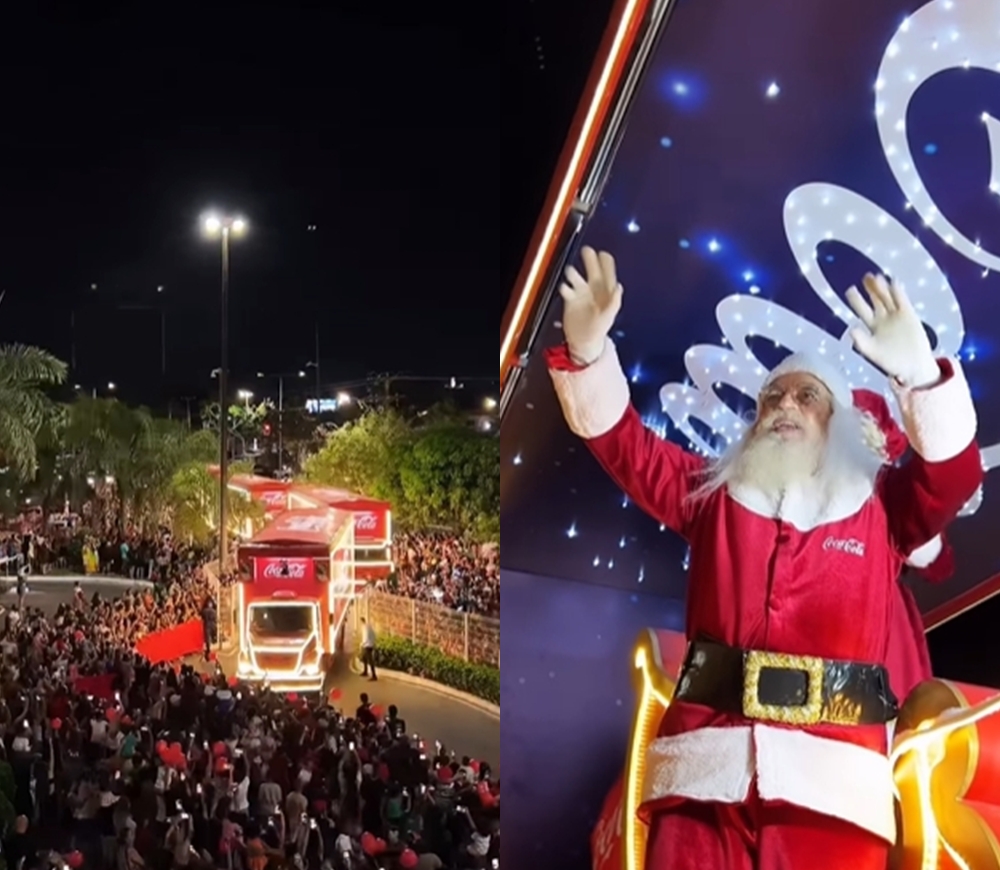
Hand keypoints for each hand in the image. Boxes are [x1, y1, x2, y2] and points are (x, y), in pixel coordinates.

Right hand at [558, 246, 622, 365]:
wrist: (584, 342)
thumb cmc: (599, 330)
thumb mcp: (609, 316)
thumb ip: (615, 302)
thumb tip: (619, 287)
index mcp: (605, 292)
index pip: (607, 273)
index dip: (606, 263)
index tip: (604, 253)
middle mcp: (593, 290)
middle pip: (591, 270)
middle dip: (589, 260)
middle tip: (587, 250)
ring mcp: (581, 294)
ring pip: (576, 277)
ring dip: (573, 273)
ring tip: (570, 272)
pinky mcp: (570, 300)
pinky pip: (565, 289)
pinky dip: (564, 287)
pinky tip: (564, 287)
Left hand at [845, 273, 939, 387]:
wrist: (913, 366)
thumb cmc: (890, 361)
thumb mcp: (872, 352)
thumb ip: (861, 341)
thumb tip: (851, 330)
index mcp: (872, 325)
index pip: (862, 309)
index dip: (856, 299)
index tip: (850, 289)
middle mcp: (884, 318)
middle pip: (876, 299)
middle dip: (871, 288)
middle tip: (865, 276)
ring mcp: (897, 316)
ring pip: (888, 298)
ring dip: (883, 288)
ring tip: (877, 277)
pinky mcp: (909, 316)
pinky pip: (903, 302)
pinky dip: (898, 293)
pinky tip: (893, 283)